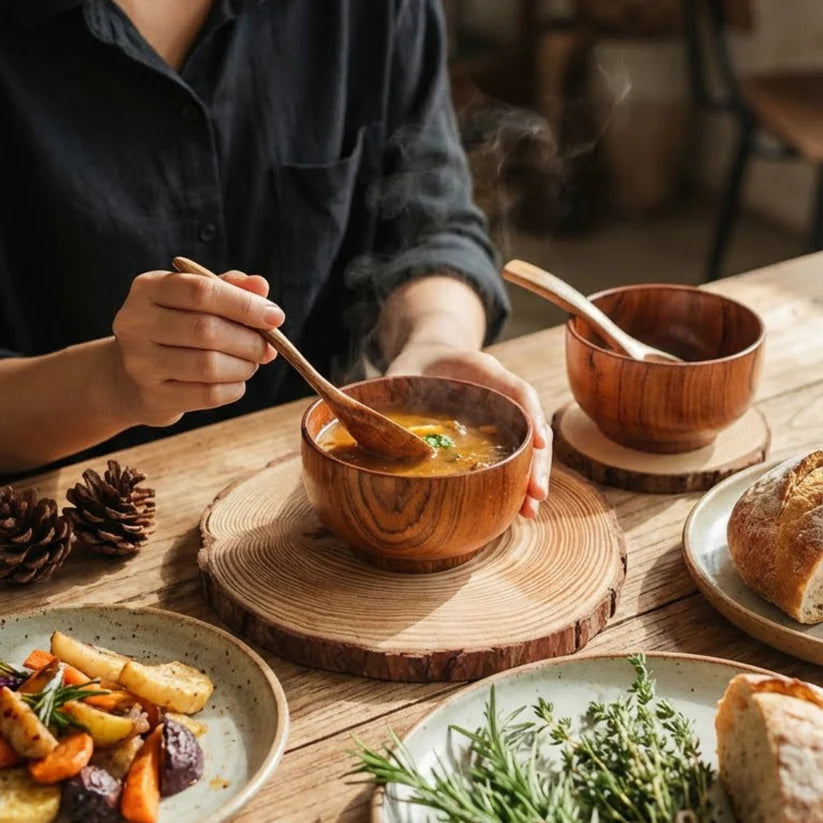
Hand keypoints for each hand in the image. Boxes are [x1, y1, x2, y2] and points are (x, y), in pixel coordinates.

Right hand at [111, 269, 282, 426]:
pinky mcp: (152, 395)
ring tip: (250, 364)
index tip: (275, 317)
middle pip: (207, 330)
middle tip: (267, 347)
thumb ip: (229, 288)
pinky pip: (207, 394)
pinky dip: (233, 388)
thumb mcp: (196, 300)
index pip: (202, 290)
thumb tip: (260, 285)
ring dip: (243, 366)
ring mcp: (140, 362)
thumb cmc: (176, 329)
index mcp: (149, 288)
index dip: (244, 304)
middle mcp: (136, 322)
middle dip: (249, 340)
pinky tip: (235, 382)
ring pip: (208, 365)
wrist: (133, 377)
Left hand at [386, 343, 551, 517]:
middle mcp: (501, 397)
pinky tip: (512, 508)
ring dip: (528, 480)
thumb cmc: (416, 366)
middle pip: (530, 429)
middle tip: (533, 497)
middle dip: (535, 464)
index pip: (519, 391)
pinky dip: (512, 481)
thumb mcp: (403, 370)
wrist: (430, 361)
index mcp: (484, 372)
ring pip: (526, 449)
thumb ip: (395, 387)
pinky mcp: (494, 438)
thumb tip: (366, 416)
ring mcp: (502, 419)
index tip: (539, 443)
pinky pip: (509, 458)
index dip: (532, 417)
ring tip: (527, 512)